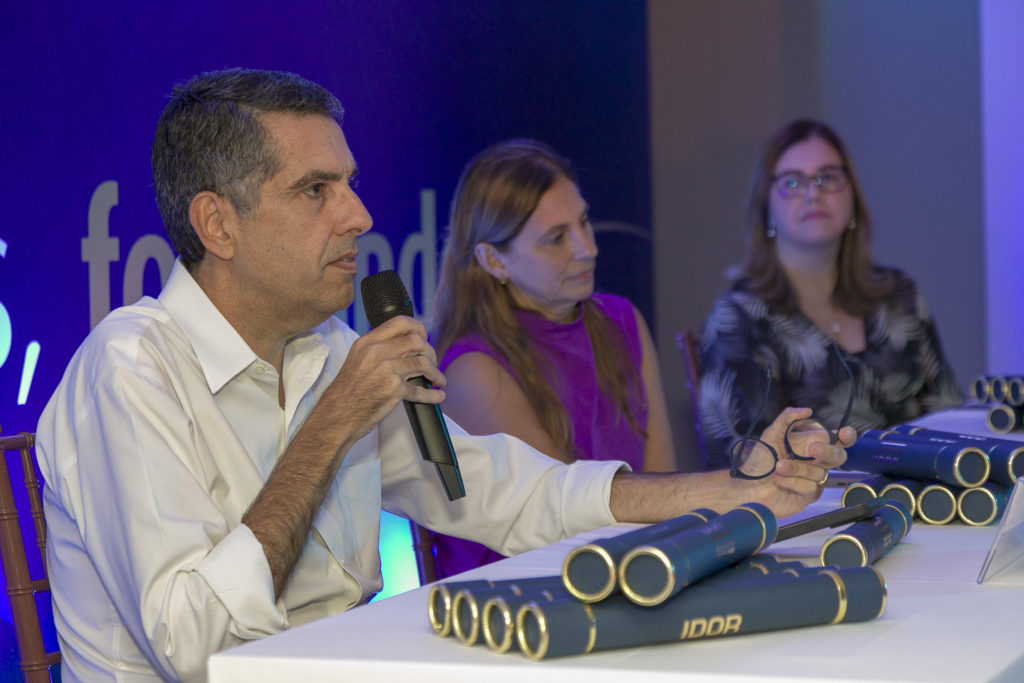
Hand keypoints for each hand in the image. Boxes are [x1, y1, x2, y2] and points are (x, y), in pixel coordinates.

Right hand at [320, 316, 446, 444]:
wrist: (338, 414)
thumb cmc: (347, 391)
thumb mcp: (358, 359)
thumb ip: (378, 349)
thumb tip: (407, 346)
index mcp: (368, 342)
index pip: (400, 323)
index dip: (418, 328)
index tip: (424, 337)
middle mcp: (377, 352)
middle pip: (416, 341)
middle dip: (430, 351)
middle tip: (432, 361)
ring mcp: (387, 370)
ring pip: (423, 363)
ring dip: (435, 372)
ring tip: (437, 379)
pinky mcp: (394, 389)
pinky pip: (420, 390)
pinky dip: (433, 394)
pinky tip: (438, 395)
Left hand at [743, 407, 852, 517]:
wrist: (747, 487)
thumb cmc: (759, 461)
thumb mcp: (770, 435)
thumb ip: (787, 419)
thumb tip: (807, 410)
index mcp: (810, 445)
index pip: (837, 440)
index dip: (846, 437)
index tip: (844, 433)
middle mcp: (816, 462)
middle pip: (838, 456)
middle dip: (827, 451)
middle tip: (811, 448)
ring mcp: (814, 480)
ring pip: (819, 472)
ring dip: (797, 468)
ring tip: (778, 467)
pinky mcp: (809, 495)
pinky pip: (810, 487)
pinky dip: (792, 481)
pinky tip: (778, 480)